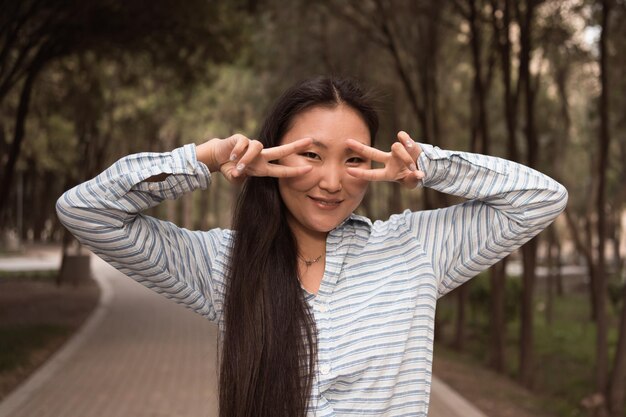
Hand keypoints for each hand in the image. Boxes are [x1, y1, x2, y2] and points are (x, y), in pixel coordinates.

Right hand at [197, 134, 312, 184]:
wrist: (216, 157)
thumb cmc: (230, 168)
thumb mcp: (235, 177)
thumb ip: (238, 178)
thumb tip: (238, 173)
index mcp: (262, 168)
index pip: (282, 170)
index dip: (295, 171)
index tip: (309, 169)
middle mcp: (261, 156)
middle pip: (281, 151)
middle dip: (295, 146)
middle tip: (310, 141)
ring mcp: (252, 146)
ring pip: (257, 147)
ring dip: (247, 159)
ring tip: (239, 166)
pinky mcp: (242, 139)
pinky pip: (244, 144)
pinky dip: (237, 152)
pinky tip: (231, 157)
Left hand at [345, 131, 424, 188]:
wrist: (425, 167)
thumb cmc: (414, 177)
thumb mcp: (412, 182)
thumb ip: (414, 179)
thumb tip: (419, 174)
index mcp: (388, 174)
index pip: (372, 174)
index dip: (361, 173)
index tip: (348, 171)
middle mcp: (389, 160)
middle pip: (371, 153)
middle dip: (359, 148)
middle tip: (346, 141)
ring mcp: (396, 151)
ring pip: (395, 147)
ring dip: (406, 157)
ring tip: (413, 166)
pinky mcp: (406, 142)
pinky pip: (403, 137)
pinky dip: (407, 140)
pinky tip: (411, 146)